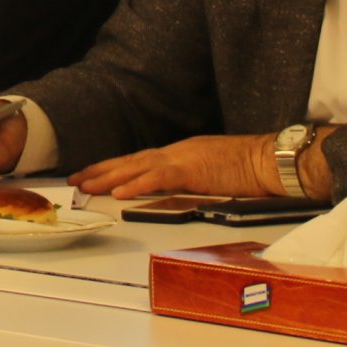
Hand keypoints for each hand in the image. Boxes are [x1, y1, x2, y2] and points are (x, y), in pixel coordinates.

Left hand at [72, 133, 280, 200]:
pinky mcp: (194, 170)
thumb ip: (191, 181)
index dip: (114, 167)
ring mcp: (183, 158)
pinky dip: (137, 185)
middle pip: (130, 161)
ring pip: (137, 167)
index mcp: (180, 154)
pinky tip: (120, 193)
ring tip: (86, 186)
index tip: (92, 174)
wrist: (271, 160)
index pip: (139, 160)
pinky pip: (159, 178)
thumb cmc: (249, 169)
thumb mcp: (212, 174)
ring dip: (110, 177)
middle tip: (75, 179)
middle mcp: (176, 152)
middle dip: (101, 170)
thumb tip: (175, 193)